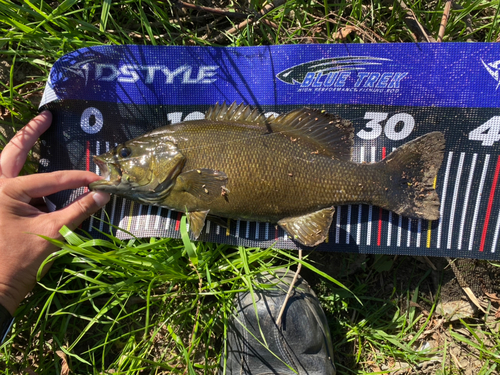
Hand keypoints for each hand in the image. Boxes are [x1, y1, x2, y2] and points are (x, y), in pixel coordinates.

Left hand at [0, 111, 109, 314]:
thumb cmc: (20, 259)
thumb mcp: (54, 231)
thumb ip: (80, 209)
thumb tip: (105, 194)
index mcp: (7, 190)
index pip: (52, 178)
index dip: (80, 178)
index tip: (101, 179)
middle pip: (13, 152)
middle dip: (31, 133)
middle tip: (46, 116)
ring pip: (6, 166)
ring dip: (21, 150)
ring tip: (37, 131)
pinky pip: (11, 185)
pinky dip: (26, 179)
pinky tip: (40, 181)